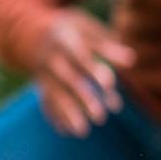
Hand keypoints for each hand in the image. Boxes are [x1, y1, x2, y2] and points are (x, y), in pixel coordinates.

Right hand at [31, 8, 136, 136]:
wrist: (28, 30)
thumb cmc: (69, 28)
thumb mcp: (86, 28)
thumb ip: (107, 44)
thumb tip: (131, 60)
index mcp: (64, 40)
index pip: (80, 57)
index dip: (94, 70)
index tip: (110, 84)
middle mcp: (51, 59)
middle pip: (68, 81)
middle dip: (83, 98)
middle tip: (101, 117)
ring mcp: (43, 73)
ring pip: (54, 96)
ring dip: (67, 114)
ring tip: (83, 132)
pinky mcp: (40, 85)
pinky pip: (44, 102)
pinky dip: (53, 116)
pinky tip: (65, 131)